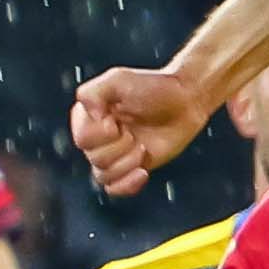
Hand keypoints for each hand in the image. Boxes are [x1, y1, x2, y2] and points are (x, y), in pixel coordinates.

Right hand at [68, 61, 211, 195]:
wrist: (185, 102)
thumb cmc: (154, 87)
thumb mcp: (118, 80)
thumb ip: (93, 92)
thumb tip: (89, 115)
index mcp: (89, 116)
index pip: (82, 138)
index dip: (102, 134)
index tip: (117, 121)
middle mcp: (98, 137)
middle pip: (94, 158)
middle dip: (120, 147)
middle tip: (134, 132)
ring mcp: (113, 155)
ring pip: (104, 175)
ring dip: (127, 163)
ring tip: (143, 147)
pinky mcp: (129, 169)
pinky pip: (114, 189)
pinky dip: (127, 185)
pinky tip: (143, 172)